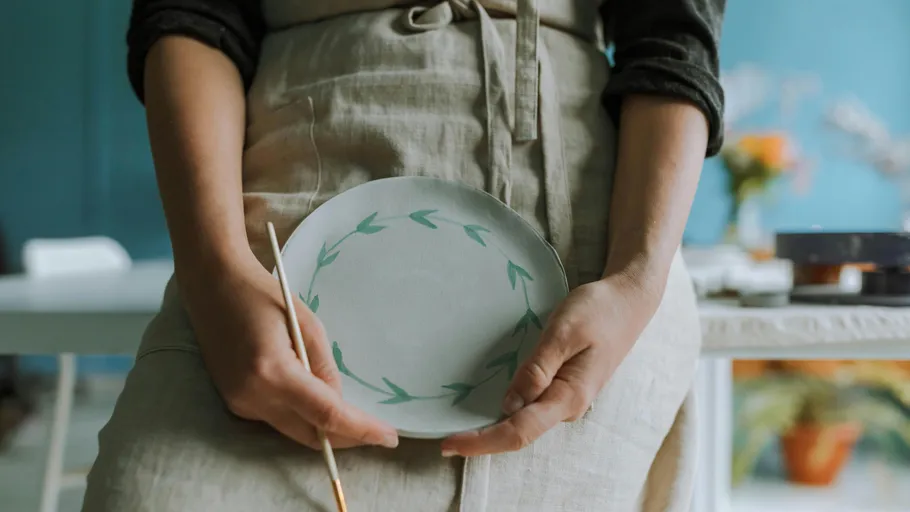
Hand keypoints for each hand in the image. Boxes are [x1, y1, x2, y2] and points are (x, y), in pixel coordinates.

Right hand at [179, 256, 398, 449]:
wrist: (212, 284)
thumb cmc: (263, 294)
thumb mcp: (308, 324)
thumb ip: (325, 368)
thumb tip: (338, 403)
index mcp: (273, 371)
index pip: (326, 415)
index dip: (361, 430)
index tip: (390, 437)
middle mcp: (252, 396)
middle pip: (309, 435)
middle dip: (347, 438)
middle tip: (379, 433)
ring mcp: (239, 403)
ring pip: (294, 432)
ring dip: (325, 429)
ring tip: (355, 416)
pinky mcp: (234, 402)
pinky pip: (278, 420)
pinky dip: (302, 416)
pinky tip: (317, 400)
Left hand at [440, 273, 660, 456]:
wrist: (629, 300)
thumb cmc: (598, 311)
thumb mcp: (564, 333)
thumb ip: (537, 369)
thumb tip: (509, 404)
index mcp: (568, 397)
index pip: (518, 431)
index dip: (482, 442)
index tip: (449, 443)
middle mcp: (566, 406)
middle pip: (518, 433)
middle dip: (482, 441)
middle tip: (443, 441)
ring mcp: (565, 398)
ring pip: (523, 422)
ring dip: (492, 428)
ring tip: (457, 428)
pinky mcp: (562, 387)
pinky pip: (530, 408)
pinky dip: (505, 412)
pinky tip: (486, 407)